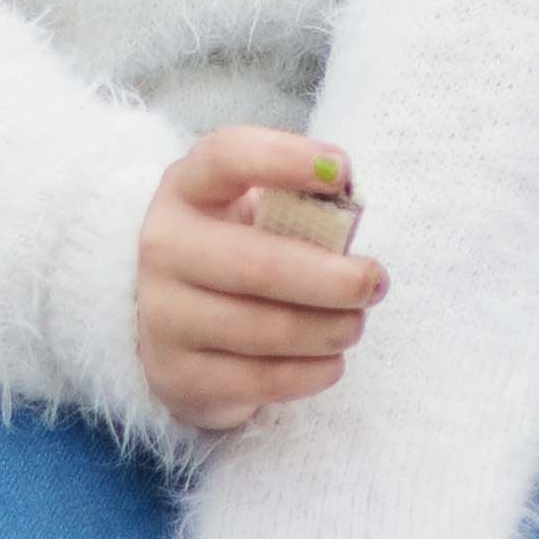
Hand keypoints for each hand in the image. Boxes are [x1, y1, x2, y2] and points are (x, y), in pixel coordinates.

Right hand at [138, 128, 386, 435]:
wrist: (175, 327)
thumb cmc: (237, 251)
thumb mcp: (254, 214)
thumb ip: (298, 206)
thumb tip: (350, 209)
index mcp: (186, 189)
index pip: (226, 157)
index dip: (285, 159)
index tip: (341, 172)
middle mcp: (164, 247)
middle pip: (258, 263)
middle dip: (332, 278)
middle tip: (375, 282)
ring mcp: (163, 316)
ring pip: (267, 329)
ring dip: (330, 329)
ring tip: (354, 324)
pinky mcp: (177, 376)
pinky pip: (261, 380)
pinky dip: (312, 372)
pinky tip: (331, 361)